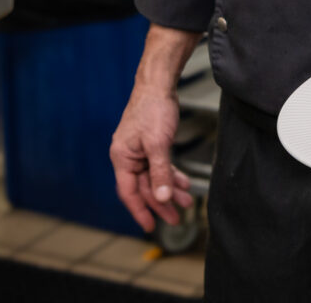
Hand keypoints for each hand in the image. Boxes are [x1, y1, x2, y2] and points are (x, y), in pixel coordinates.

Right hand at [110, 86, 192, 232]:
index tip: (149, 227)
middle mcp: (128, 157)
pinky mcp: (151, 144)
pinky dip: (171, 175)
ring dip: (170, 190)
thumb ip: (160, 172)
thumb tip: (161, 198)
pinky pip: (160, 166)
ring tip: (187, 202)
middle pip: (144, 187)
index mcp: (122, 158)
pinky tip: (184, 183)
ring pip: (155, 177)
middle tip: (177, 219)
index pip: (129, 192)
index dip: (139, 210)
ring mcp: (139, 151)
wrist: (158, 83)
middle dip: (161, 203)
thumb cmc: (154, 109)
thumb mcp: (158, 143)